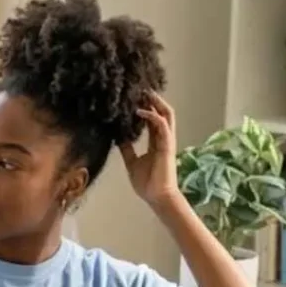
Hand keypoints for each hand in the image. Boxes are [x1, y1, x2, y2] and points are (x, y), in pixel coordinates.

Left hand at [119, 91, 179, 207]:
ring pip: (166, 115)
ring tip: (144, 93)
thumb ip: (127, 149)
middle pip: (162, 113)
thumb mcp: (132, 162)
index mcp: (156, 142)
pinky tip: (140, 111)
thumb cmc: (147, 183)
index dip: (146, 108)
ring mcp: (167, 141)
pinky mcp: (167, 145)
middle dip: (153, 100)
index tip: (135, 98)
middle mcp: (163, 138)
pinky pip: (161, 125)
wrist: (156, 196)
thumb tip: (118, 138)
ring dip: (156, 102)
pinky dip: (151, 116)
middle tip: (141, 89)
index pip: (152, 120)